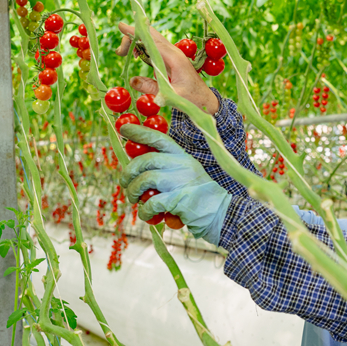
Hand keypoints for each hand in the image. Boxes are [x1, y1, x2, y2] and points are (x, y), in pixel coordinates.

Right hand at [115, 22, 218, 115]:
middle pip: (151, 35)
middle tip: (119, 51)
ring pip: (152, 39)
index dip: (137, 33)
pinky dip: (142, 47)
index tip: (121, 26)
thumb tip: (132, 80)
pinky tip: (135, 55)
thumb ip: (153, 88)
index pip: (153, 41)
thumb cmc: (191, 98)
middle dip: (133, 36)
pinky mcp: (170, 58)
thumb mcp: (172, 96)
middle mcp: (174, 52)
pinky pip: (154, 47)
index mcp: (175, 58)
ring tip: (122, 53)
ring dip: (136, 41)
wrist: (204, 99)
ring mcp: (172, 54)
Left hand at [119, 124, 230, 244]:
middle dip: (129, 171)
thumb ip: (168, 169)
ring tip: (134, 199)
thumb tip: (139, 167)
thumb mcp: (188, 174)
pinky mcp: (179, 200)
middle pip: (146, 160)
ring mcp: (181, 182)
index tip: (124, 130)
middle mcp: (183, 165)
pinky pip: (152, 203)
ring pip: (145, 179)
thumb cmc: (201, 197)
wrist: (222, 214)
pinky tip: (147, 215)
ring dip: (133, 190)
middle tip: (125, 182)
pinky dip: (144, 211)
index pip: (160, 139)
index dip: (140, 132)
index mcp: (184, 157)